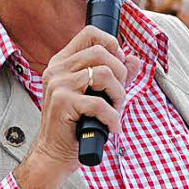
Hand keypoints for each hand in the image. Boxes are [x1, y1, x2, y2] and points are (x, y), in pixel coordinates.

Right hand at [14, 27, 129, 188]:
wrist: (53, 154)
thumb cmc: (75, 126)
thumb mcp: (96, 96)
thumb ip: (115, 77)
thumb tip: (134, 59)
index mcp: (63, 63)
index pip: (90, 34)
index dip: (112, 45)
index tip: (118, 66)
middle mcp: (57, 69)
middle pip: (102, 52)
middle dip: (121, 75)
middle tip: (118, 97)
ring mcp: (58, 84)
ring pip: (105, 74)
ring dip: (118, 96)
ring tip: (115, 111)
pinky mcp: (62, 102)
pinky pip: (100, 103)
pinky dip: (112, 117)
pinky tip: (111, 127)